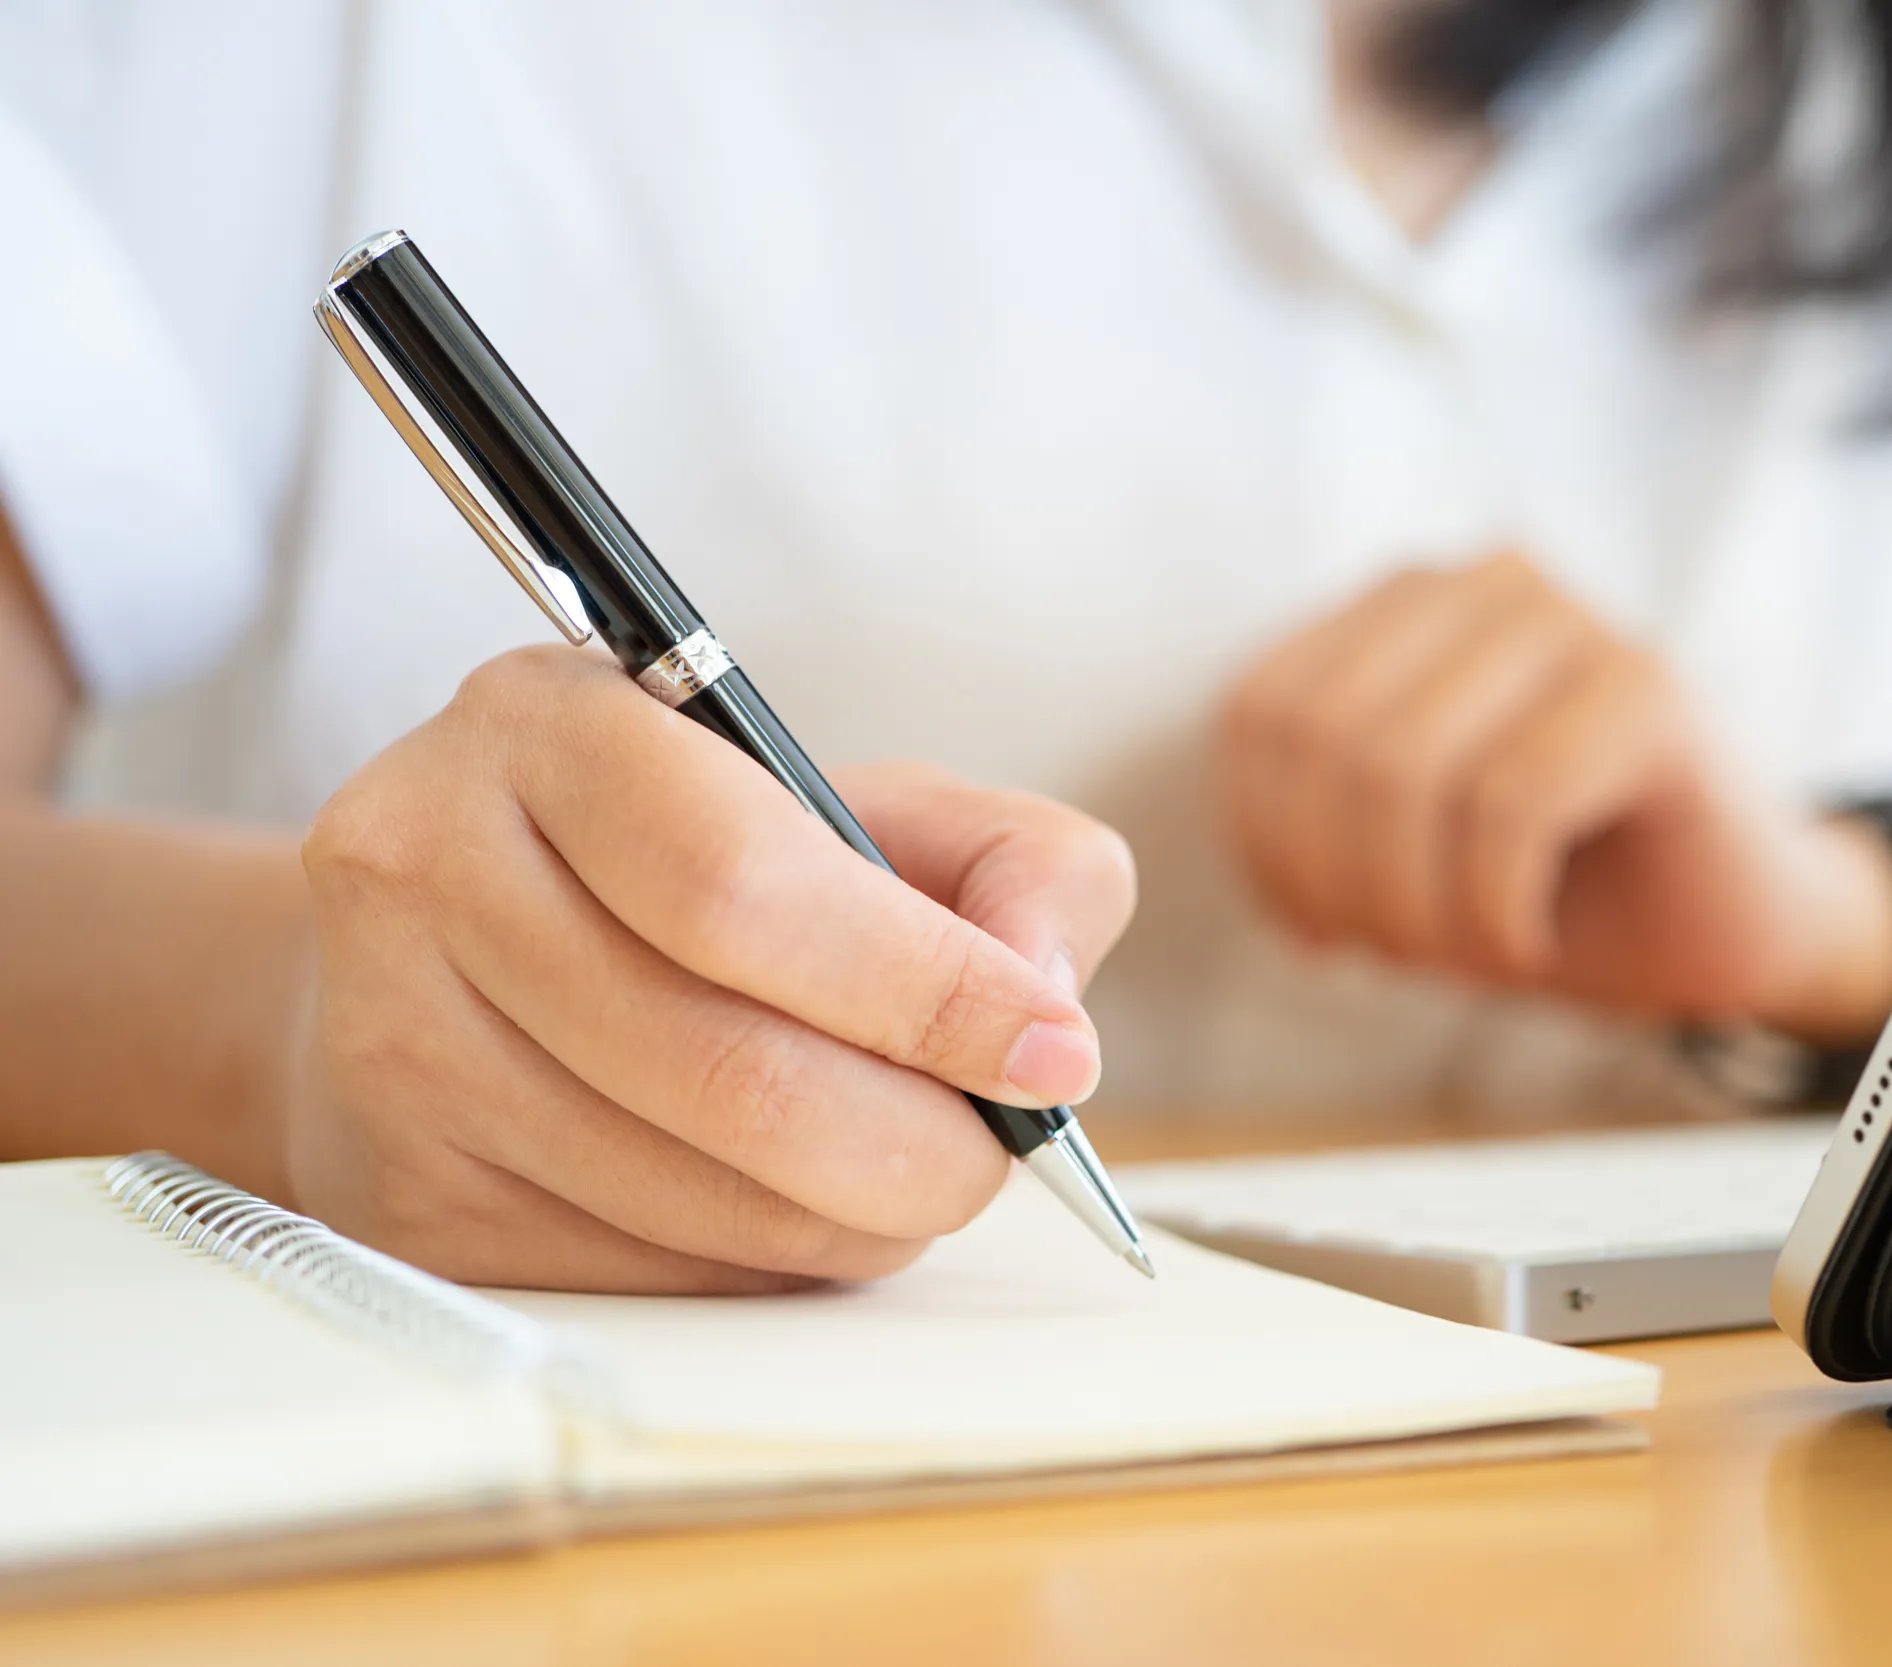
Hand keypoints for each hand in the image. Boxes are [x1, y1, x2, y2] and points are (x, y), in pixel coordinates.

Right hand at [289, 645, 1136, 1291]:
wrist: (454, 943)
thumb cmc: (696, 864)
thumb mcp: (868, 799)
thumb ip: (1014, 861)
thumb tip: (1046, 999)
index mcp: (549, 727)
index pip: (741, 883)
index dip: (924, 988)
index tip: (1049, 1052)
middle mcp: (432, 869)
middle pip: (730, 1070)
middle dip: (922, 1141)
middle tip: (1000, 1147)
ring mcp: (396, 1044)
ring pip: (703, 1199)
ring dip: (862, 1215)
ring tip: (909, 1167)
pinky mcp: (408, 1198)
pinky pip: (652, 1276)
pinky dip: (773, 1261)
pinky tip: (792, 1199)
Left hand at [1219, 552, 1891, 1041]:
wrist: (1725, 924)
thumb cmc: (1549, 885)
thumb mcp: (1397, 847)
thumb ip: (1310, 815)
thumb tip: (1225, 863)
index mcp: (1401, 606)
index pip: (1261, 709)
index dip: (1264, 842)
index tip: (1316, 931)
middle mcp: (1481, 582)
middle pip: (1324, 739)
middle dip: (1341, 882)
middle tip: (1401, 956)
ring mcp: (1570, 621)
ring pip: (1404, 767)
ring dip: (1419, 905)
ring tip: (1469, 953)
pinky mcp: (1648, 688)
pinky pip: (1511, 804)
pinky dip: (1495, 906)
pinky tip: (1527, 942)